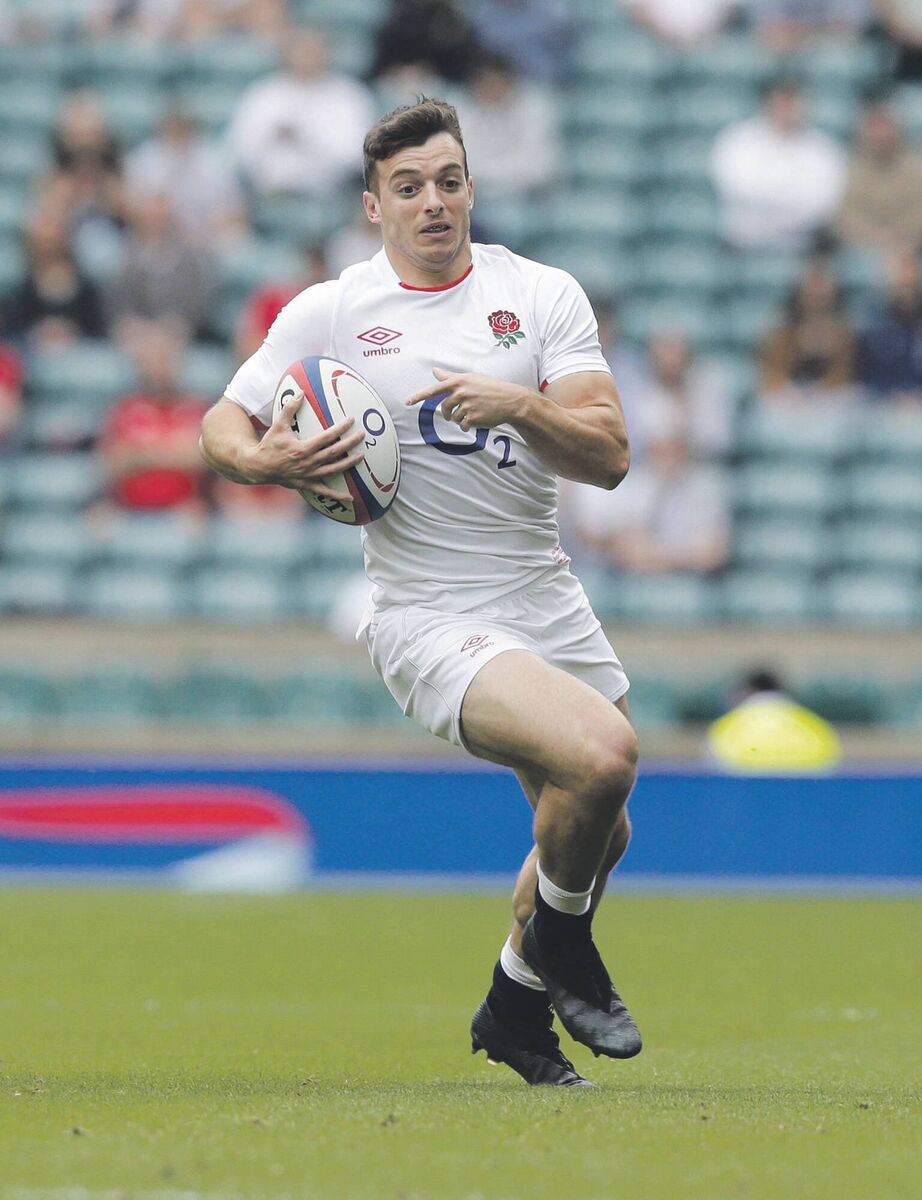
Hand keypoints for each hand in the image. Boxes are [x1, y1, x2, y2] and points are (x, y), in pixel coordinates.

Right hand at [248, 392, 365, 499]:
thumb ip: (289, 408)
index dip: (340, 428)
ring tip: (361, 456)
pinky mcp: (306, 484)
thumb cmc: (269, 445)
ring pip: (333, 469)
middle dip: (350, 443)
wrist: (259, 466)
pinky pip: (324, 491)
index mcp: (302, 448)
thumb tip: (300, 392)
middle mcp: (308, 462)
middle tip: (362, 436)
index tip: (351, 421)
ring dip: (349, 463)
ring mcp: (308, 475)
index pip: (327, 437)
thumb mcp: (278, 425)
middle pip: (334, 452)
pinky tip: (350, 498)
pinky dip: (337, 496)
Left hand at [406, 368, 529, 431]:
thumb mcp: (470, 378)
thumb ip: (451, 377)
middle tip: (455, 414)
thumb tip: (434, 371)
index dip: (419, 396)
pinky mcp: (474, 418)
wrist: (510, 399)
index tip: (407, 402)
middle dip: (447, 413)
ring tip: (473, 413)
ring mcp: (467, 405)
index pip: (434, 390)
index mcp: (458, 381)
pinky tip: (477, 420)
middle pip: (444, 408)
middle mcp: (461, 392)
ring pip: (453, 418)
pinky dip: (468, 426)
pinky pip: (463, 426)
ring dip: (460, 419)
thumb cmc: (489, 387)